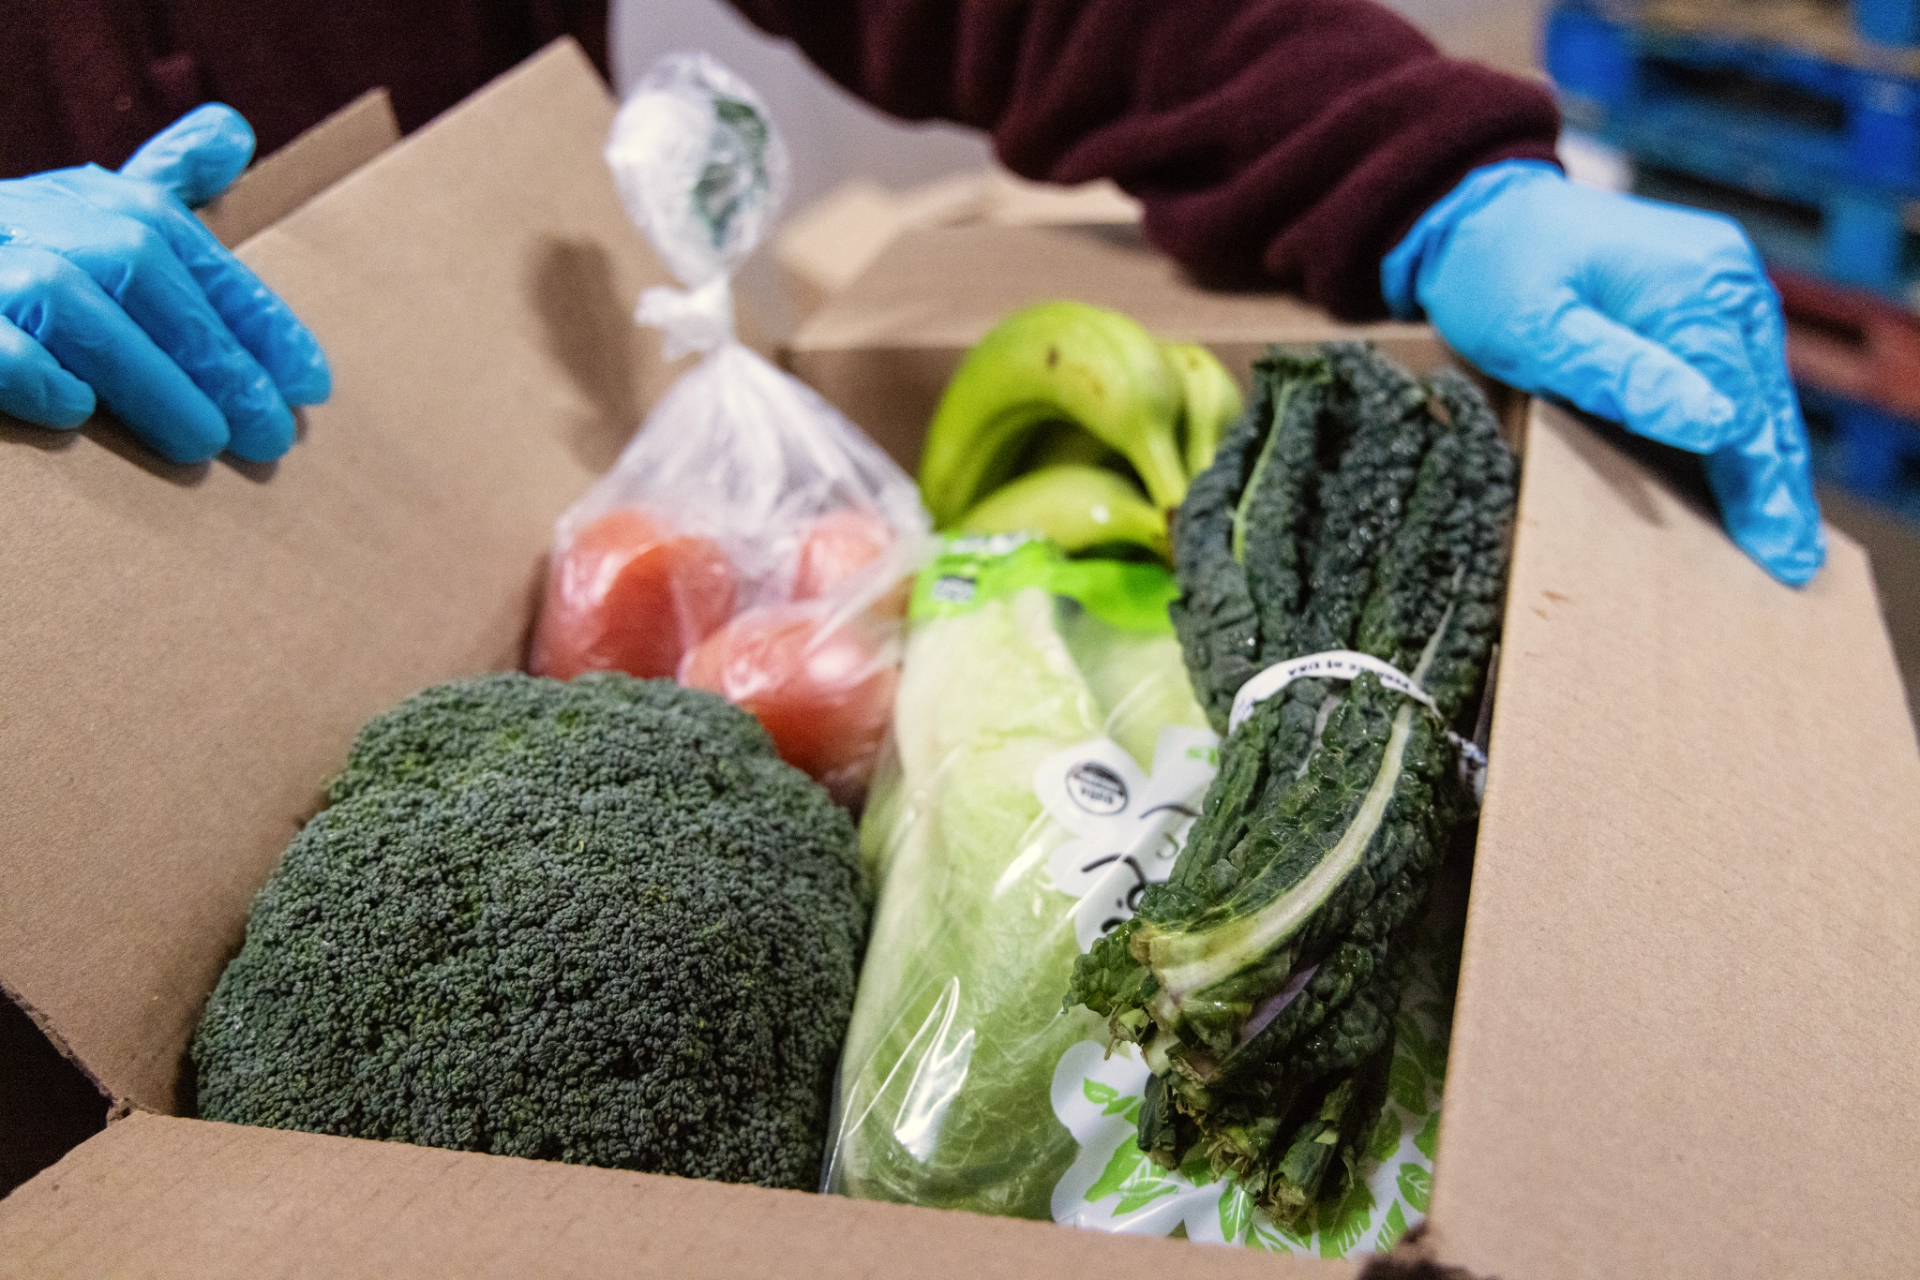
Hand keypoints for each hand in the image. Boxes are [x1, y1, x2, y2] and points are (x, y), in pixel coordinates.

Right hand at [0, 105, 329, 463]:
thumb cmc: (22, 257)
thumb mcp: (90, 214)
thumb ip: (163, 184)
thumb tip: (233, 133)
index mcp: (80, 195)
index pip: (181, 241)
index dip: (252, 311)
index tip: (313, 381)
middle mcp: (30, 215)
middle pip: (135, 266)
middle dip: (214, 351)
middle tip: (270, 431)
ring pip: (65, 301)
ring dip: (147, 375)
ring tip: (204, 441)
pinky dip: (32, 370)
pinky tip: (75, 410)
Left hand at [1383, 161, 1822, 585]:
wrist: (1476, 212)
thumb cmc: (1494, 274)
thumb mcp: (1538, 333)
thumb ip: (1620, 374)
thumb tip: (1711, 422)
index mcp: (1694, 287)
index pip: (1741, 407)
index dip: (1757, 484)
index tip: (1776, 549)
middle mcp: (1726, 278)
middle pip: (1764, 401)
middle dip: (1777, 484)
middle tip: (1793, 562)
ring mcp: (1721, 281)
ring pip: (1758, 388)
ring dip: (1768, 458)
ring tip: (1782, 533)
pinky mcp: (1704, 291)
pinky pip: (1736, 367)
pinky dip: (1743, 422)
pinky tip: (1747, 472)